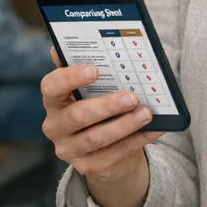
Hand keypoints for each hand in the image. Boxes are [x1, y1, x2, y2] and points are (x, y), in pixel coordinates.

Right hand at [40, 49, 163, 206]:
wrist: (108, 148)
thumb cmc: (101, 106)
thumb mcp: (96, 89)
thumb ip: (92, 67)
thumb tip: (87, 39)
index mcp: (54, 100)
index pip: (50, 87)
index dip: (70, 78)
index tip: (95, 69)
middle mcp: (55, 126)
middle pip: (77, 116)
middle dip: (106, 106)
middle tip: (131, 96)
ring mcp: (69, 149)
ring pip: (95, 138)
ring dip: (124, 125)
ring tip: (146, 113)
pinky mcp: (87, 167)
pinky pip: (114, 153)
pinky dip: (137, 140)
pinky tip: (156, 128)